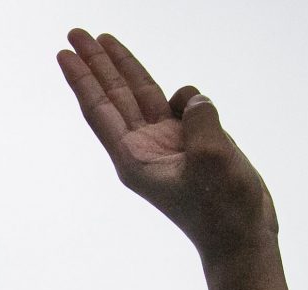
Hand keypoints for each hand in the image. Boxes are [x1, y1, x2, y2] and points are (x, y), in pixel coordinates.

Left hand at [56, 30, 275, 261]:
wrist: (243, 238)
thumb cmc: (222, 210)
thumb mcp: (212, 159)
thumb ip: (200, 121)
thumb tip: (192, 99)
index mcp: (134, 158)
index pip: (100, 110)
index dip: (82, 79)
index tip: (64, 53)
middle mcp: (144, 148)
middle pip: (113, 96)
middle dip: (94, 64)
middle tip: (74, 33)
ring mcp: (167, 144)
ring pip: (140, 95)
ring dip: (123, 67)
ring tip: (102, 38)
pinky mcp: (191, 142)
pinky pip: (184, 106)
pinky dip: (188, 98)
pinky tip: (197, 104)